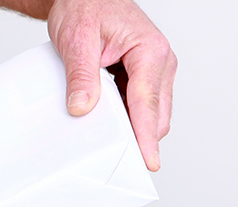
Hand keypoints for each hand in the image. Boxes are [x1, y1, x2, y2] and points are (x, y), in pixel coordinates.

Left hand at [46, 0, 175, 170]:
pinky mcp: (144, 79)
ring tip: (106, 139)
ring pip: (150, 115)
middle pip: (156, 116)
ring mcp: (155, 72)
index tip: (148, 161)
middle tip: (115, 161)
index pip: (148, 103)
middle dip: (139, 139)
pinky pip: (140, 108)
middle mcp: (160, 62)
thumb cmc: (85, 7)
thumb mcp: (77, 40)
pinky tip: (107, 124)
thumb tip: (82, 108)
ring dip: (131, 129)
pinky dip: (126, 119)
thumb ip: (81, 75)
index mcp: (151, 51)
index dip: (146, 137)